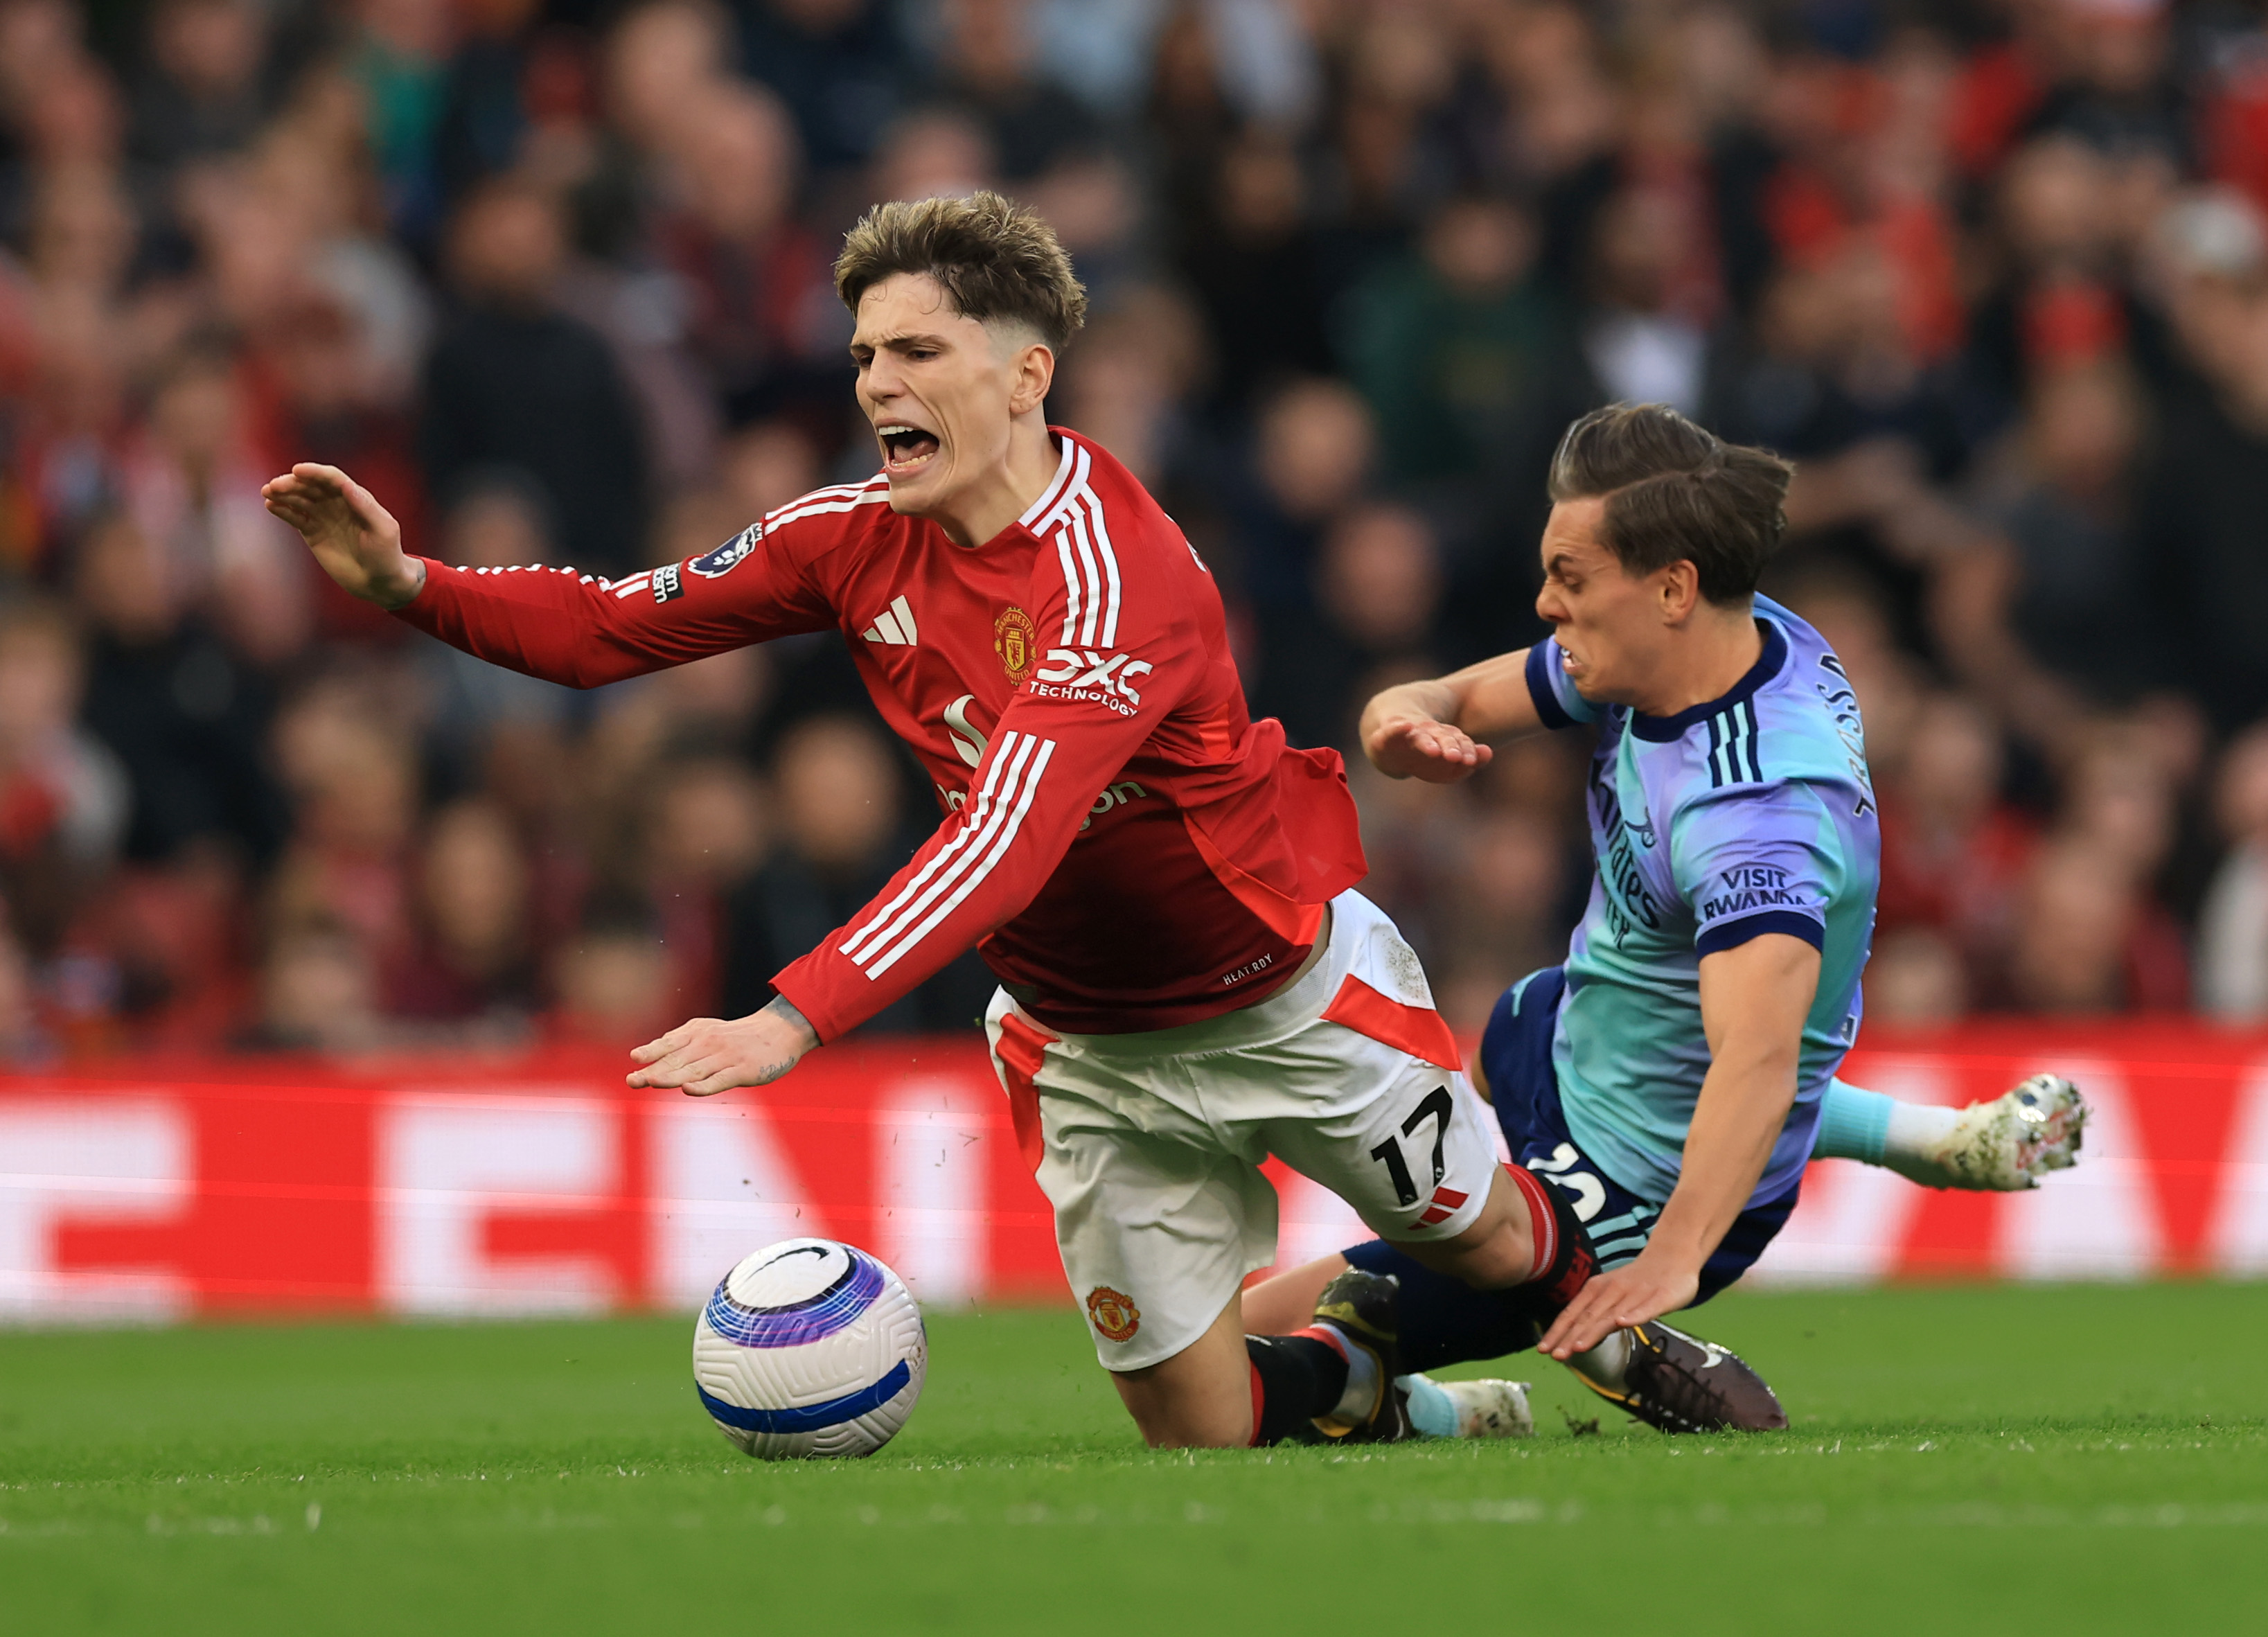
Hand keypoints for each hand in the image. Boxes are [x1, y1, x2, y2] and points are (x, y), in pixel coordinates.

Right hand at [260, 463, 424, 607]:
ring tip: (267, 493)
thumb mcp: (383, 530)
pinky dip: (282, 510)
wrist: (379, 581)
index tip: (296, 470)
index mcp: (356, 497)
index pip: (332, 479)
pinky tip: (271, 506)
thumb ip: (365, 507)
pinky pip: (295, 517)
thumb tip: (346, 485)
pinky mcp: (312, 532)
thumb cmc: (387, 555)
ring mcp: (323, 517)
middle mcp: (337, 503)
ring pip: (299, 499)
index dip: (314, 472)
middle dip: (292, 483)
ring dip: (283, 494)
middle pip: (311, 486)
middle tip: (274, 486)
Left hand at [627, 998, 819, 1095]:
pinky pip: (720, 1080)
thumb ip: (681, 1040)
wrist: (780, 1031)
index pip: (670, 1045)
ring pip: (694, 1070)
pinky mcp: (743, 1071)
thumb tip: (649, 1050)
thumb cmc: (739, 1035)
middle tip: (633, 1080)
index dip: (651, 1052)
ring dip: (672, 1077)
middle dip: (654, 1071)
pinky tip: (689, 1089)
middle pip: (678, 1060)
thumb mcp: (708, 1030)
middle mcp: (710, 1044)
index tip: (634, 1060)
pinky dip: (703, 1086)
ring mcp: (726, 1058)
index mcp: (699, 1033)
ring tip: (653, 1081)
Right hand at [1367, 717, 1492, 782]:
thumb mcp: (1443, 762)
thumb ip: (1468, 761)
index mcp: (1443, 737)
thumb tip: (1488, 753)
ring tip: (1434, 750)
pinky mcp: (1384, 736)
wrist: (1386, 739)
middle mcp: (1427, 732)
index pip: (1458, 741)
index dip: (1466, 750)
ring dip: (1427, 742)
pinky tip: (1405, 727)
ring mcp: (1405, 733)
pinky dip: (1397, 729)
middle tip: (1456, 757)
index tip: (1471, 761)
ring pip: (1419, 736)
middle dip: (1449, 746)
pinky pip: (1390, 733)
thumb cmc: (1420, 754)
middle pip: (1441, 737)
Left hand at [1537, 1247, 1700, 1359]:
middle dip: (1570, 1338)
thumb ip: (1594, 1314)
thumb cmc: (1638, 1282)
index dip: (1558, 1331)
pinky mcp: (1660, 1297)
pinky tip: (1623, 1323)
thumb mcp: (1610, 1293)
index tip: (1543, 1349)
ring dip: (1594, 1331)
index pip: (1573, 1313)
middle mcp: (1613, 1290)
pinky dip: (1633, 1316)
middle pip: (1588, 1317)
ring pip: (1612, 1315)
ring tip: (1578, 1347)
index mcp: (1598, 1289)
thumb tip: (1571, 1337)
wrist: (1672, 1257)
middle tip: (1555, 1356)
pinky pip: (1646, 1308)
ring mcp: (1636, 1294)